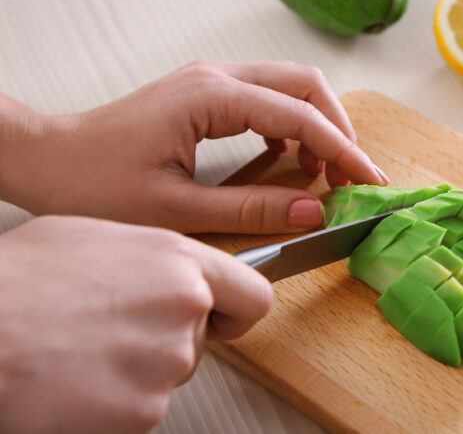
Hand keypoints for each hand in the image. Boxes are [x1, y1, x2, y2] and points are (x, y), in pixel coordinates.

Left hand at [0, 60, 388, 233]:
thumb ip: (252, 208)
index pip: (300, 114)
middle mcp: (216, 76)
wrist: (46, 157)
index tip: (368, 181)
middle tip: (353, 176)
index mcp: (212, 96)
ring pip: (290, 85)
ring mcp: (211, 79)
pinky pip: (267, 96)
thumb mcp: (176, 209)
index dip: (342, 150)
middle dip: (339, 128)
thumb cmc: (93, 182)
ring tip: (324, 172)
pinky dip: (291, 124)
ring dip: (318, 123)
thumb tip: (313, 211)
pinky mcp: (206, 92)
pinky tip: (289, 157)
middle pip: (305, 84)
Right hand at [0, 215, 271, 432]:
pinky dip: (113, 402)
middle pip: (201, 340)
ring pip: (168, 374)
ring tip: (83, 350)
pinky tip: (77, 379)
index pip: (252, 295)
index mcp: (178, 262)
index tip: (222, 318)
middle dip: (166, 339)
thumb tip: (167, 273)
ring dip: (136, 370)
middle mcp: (184, 311)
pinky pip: (140, 408)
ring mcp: (166, 365)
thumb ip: (152, 258)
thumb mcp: (93, 238)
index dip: (236, 310)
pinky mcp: (142, 412)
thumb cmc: (18, 281)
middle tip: (111, 330)